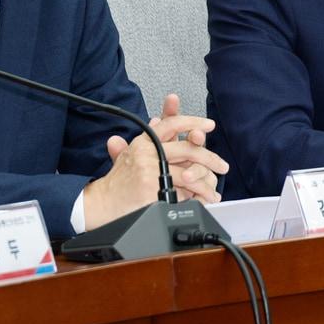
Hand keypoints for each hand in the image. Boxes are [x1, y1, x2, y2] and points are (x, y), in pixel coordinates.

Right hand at [83, 94, 228, 228]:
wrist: (100, 204)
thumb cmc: (118, 181)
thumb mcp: (129, 154)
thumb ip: (147, 138)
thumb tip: (159, 119)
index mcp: (143, 143)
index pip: (171, 124)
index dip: (192, 122)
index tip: (208, 125)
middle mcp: (147, 155)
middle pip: (187, 150)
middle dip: (210, 158)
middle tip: (222, 165)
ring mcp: (149, 174)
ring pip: (188, 175)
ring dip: (205, 185)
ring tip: (214, 191)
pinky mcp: (152, 193)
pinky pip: (180, 195)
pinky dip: (194, 199)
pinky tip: (203, 202)